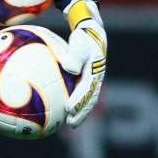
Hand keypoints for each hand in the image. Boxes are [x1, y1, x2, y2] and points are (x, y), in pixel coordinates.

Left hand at [60, 0, 106, 127]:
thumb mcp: (80, 43)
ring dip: (80, 112)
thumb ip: (75, 55)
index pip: (86, 90)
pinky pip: (81, 94)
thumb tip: (68, 68)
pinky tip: (61, 109)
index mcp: (95, 73)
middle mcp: (95, 79)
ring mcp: (93, 81)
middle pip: (89, 100)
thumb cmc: (83, 38)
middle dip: (81, 113)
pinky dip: (75, 103)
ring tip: (68, 123)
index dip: (79, 101)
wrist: (93, 33)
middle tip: (70, 123)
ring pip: (87, 100)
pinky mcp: (87, 81)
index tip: (69, 109)